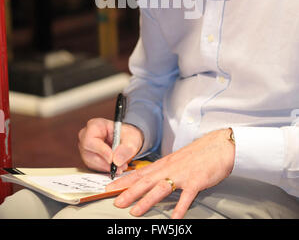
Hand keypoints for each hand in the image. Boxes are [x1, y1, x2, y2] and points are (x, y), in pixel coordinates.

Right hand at [78, 118, 143, 174]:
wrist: (128, 141)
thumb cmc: (127, 135)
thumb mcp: (132, 139)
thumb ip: (126, 148)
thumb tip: (117, 160)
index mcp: (95, 125)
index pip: (90, 140)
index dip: (101, 150)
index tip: (112, 158)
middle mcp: (86, 136)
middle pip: (89, 153)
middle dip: (106, 162)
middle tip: (120, 166)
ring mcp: (86, 148)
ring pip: (91, 162)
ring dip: (107, 167)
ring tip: (120, 166)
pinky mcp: (89, 158)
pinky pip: (94, 167)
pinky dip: (105, 169)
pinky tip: (115, 167)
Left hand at [107, 128, 234, 218]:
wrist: (219, 145)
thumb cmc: (199, 154)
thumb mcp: (177, 160)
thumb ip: (164, 170)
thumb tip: (152, 179)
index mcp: (164, 164)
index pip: (140, 173)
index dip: (124, 180)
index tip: (110, 187)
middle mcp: (170, 168)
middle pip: (145, 181)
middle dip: (129, 192)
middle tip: (115, 202)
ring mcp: (182, 175)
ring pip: (160, 188)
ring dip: (146, 200)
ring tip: (135, 212)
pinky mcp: (196, 181)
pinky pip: (186, 197)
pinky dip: (179, 208)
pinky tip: (174, 219)